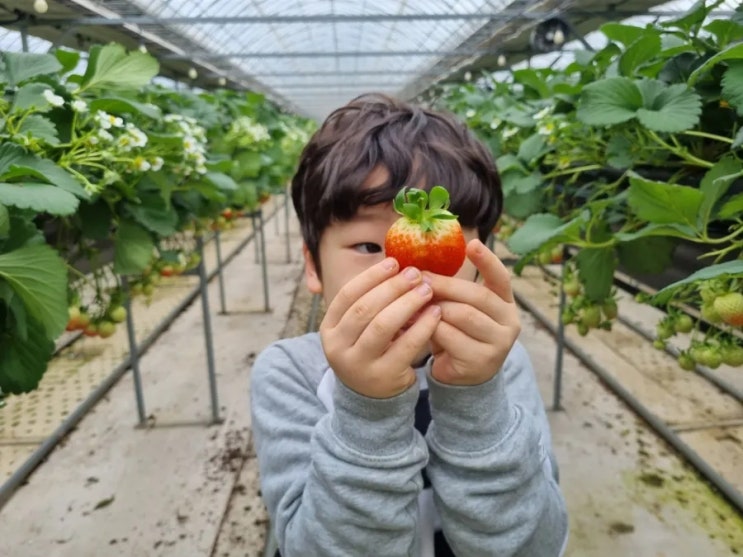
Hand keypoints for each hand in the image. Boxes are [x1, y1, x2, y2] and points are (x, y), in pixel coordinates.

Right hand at [320, 258, 442, 398]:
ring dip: (407, 303)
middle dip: (392, 287)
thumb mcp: (360, 329)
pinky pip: (405, 346)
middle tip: (415, 274)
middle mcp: (338, 347)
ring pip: (382, 326)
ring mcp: (358, 365)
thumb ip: (373, 302)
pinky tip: (435, 313)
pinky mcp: (383, 377)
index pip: (347, 295)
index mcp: (329, 329)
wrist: (372, 397)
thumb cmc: (371, 350)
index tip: (393, 262)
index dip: (371, 276)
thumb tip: (399, 266)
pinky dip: (422, 326)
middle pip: (365, 308)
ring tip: (426, 290)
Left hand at [424, 239, 520, 385]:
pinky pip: (450, 337)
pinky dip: (431, 329)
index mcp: (505, 303)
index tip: (472, 243)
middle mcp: (509, 322)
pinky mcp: (482, 361)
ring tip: (416, 305)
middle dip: (445, 285)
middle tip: (420, 278)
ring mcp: (499, 343)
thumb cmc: (457, 335)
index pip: (501, 278)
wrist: (462, 377)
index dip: (487, 260)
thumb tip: (421, 268)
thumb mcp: (459, 309)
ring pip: (462, 315)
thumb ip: (452, 292)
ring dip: (435, 309)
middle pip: (476, 295)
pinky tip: (418, 327)